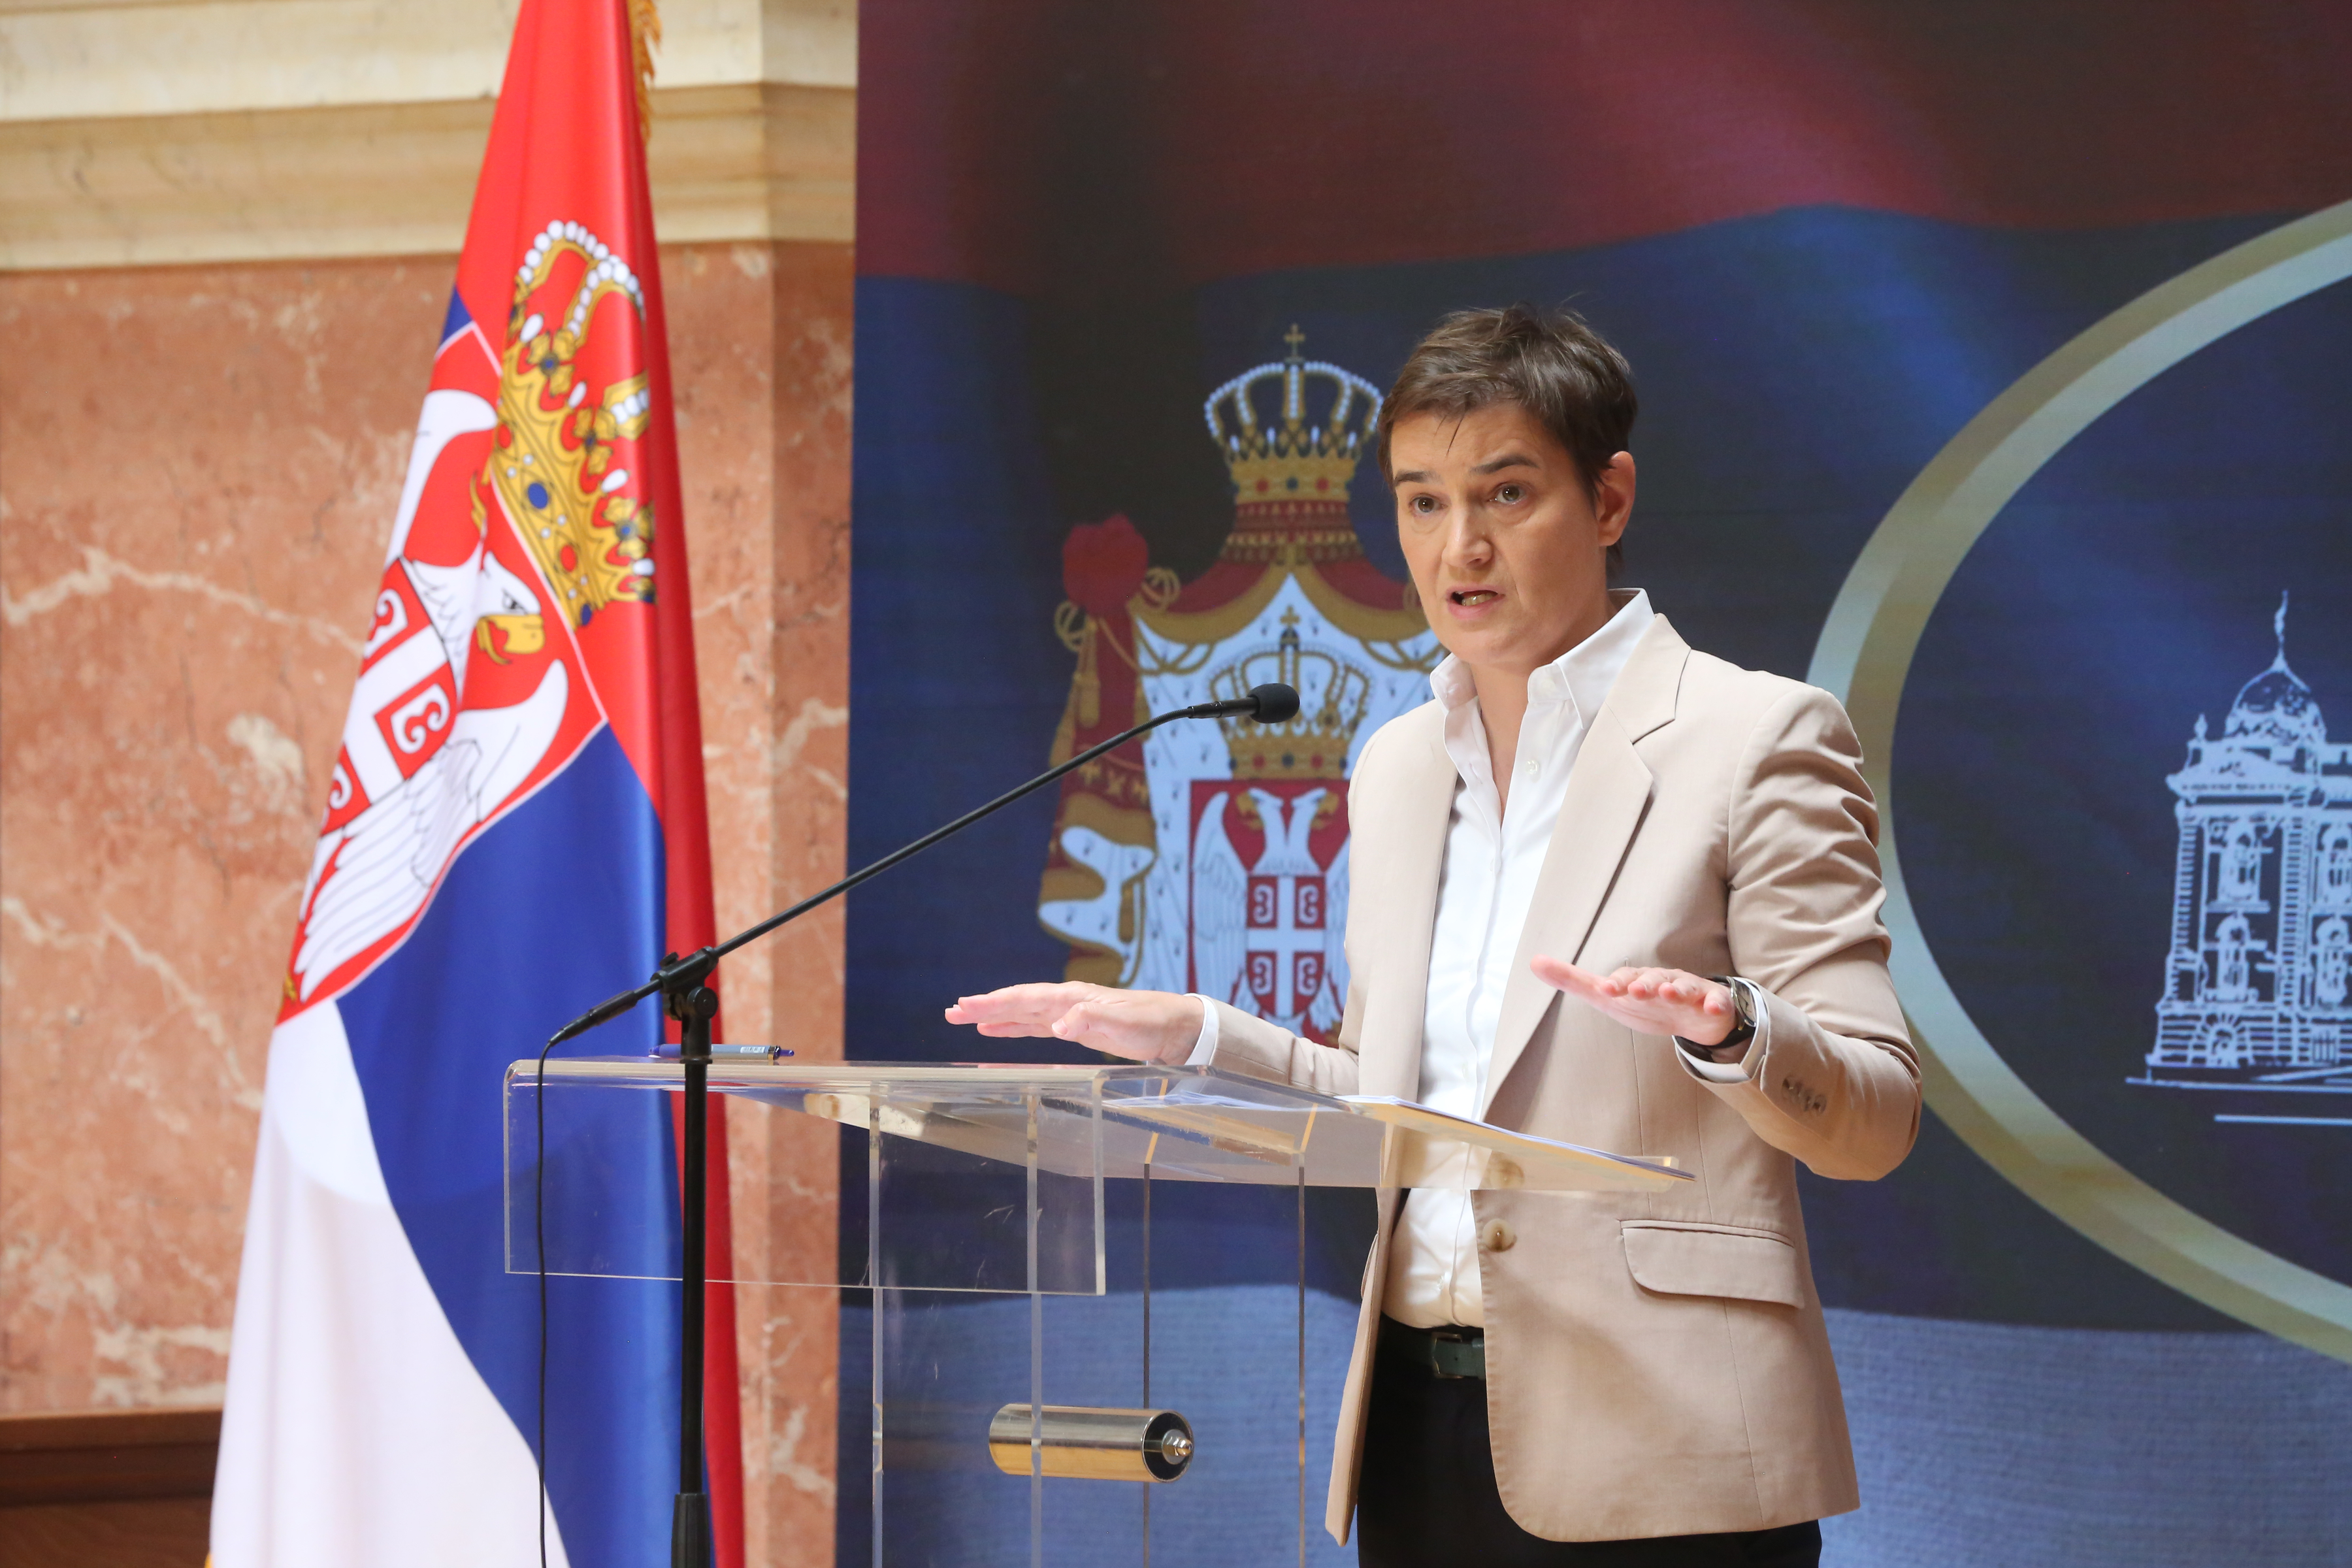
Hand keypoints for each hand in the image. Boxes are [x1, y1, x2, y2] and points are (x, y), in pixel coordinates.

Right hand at [944, 983, 1204, 1065]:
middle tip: (952, 1011)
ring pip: (1022, 1013)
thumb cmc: (1152, 1022)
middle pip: (1017, 1002)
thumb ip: (1092, 1020)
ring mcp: (1069, 1013)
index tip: (967, 1006)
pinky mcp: (1075, 1026)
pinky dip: (1013, 1026)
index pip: (1025, 999)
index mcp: (1073, 998)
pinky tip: (996, 1030)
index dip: (995, 1003)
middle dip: (984, 1007)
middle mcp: (1066, 1002)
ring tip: (964, 1017)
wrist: (1175, 1026)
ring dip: (994, 1015)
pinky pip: (1035, 1025)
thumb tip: (1058, 1024)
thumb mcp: (1125, 1023)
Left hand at [1530, 958, 1736, 1046]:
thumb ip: (1573, 982)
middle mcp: (1664, 980)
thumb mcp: (1607, 996)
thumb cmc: (1642, 1003)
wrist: (1689, 1017)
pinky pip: (1716, 1002)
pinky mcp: (1712, 1003)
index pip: (1626, 978)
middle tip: (1639, 992)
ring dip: (1678, 990)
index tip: (1607, 989)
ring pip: (1684, 986)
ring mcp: (1689, 990)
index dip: (1617, 983)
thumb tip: (1534, 961)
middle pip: (1655, 979)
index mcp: (1638, 979)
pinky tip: (1712, 1009)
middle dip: (1647, 984)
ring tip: (1671, 995)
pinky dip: (1715, 1005)